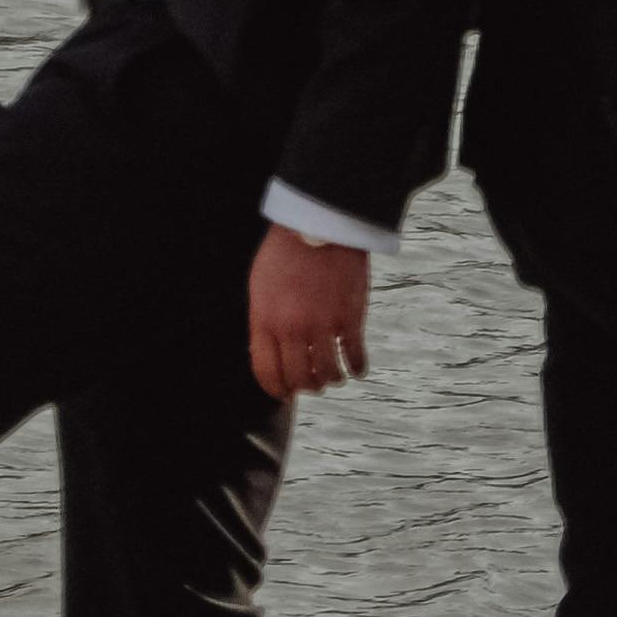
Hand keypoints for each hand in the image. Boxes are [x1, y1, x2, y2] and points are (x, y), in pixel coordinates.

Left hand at [246, 229, 372, 400]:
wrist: (319, 222)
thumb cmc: (286, 251)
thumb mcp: (260, 286)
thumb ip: (263, 321)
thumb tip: (267, 351)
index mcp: (265, 321)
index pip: (266, 373)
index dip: (275, 389)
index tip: (283, 394)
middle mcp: (293, 330)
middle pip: (299, 380)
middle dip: (304, 387)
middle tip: (310, 383)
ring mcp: (323, 326)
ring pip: (327, 375)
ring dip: (330, 379)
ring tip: (332, 375)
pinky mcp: (350, 318)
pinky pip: (354, 358)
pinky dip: (356, 368)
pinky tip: (355, 368)